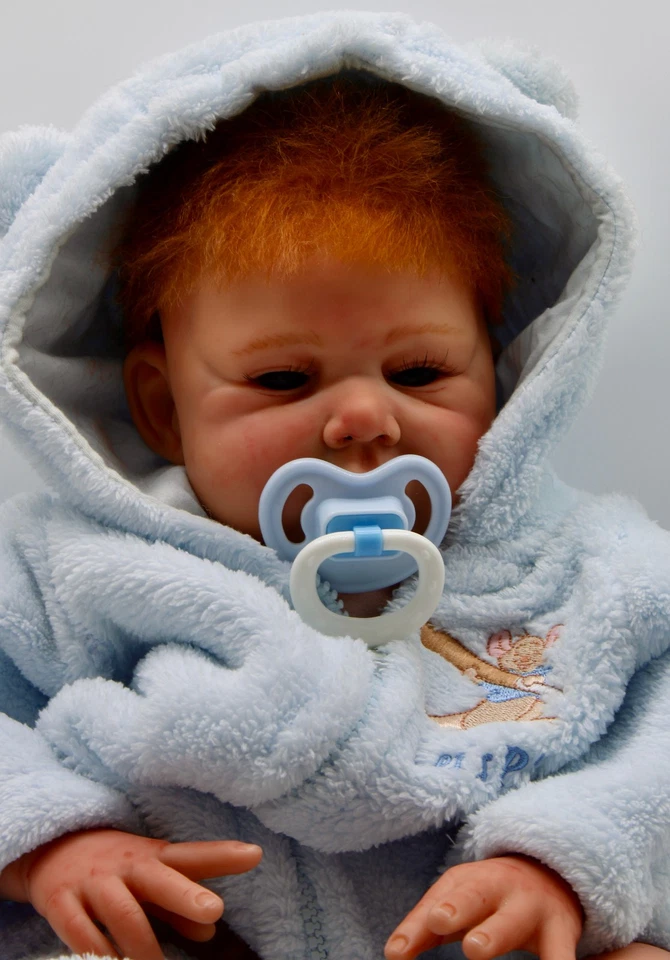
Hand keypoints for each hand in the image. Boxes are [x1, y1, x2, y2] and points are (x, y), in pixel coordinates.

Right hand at [3, 828, 261, 959]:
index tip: (256, 854)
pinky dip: (98, 954)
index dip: (224, 856)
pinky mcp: (60, 902)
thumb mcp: (148, 876)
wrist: (50, 848)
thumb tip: (210, 933)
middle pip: (160, 880)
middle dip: (187, 895)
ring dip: (145, 947)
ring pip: (124, 916)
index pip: (193, 855)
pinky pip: (81, 932)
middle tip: (215, 910)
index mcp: (153, 857)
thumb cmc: (113, 867)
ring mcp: (94, 882)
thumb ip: (178, 905)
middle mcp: (127, 865)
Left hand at [384, 855, 582, 959]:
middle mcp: (498, 890)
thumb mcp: (456, 904)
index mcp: (466, 883)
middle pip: (474, 895)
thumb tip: (393, 953)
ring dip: (494, 931)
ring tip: (475, 948)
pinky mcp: (560, 932)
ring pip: (512, 920)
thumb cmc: (488, 900)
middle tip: (439, 921)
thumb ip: (422, 929)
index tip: (397, 951)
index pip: (436, 903)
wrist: (549, 876)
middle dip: (457, 907)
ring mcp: (530, 908)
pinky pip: (560, 952)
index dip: (416, 926)